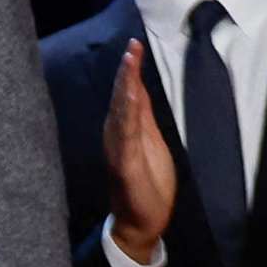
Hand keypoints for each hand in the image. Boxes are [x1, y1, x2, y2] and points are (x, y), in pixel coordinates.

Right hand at [104, 39, 176, 264]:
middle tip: (132, 46)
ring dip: (124, 87)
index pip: (128, 94)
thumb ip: (141, 118)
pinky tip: (128, 100)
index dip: (131, 70)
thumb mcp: (150, 144)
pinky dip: (124, 116)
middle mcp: (116, 136)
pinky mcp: (124, 164)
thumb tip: (137, 89)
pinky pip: (124, 136)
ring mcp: (118, 149)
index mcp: (125, 130)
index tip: (136, 45)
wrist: (140, 222)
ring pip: (120, 112)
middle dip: (126, 72)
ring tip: (130, 64)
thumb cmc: (146, 185)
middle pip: (120, 98)